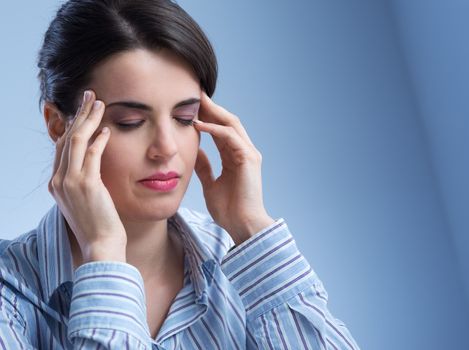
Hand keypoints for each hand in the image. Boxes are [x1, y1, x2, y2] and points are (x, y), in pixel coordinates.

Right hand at [48, 90, 126, 263]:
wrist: (101, 247)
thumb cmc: (98, 226)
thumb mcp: (85, 203)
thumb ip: (84, 183)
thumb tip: (92, 168)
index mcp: (57, 184)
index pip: (62, 147)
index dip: (72, 126)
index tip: (83, 112)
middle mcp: (59, 181)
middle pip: (67, 138)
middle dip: (79, 115)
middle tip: (90, 97)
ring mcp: (70, 182)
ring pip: (76, 140)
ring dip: (89, 119)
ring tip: (100, 103)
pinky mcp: (86, 185)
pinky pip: (91, 154)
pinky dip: (99, 140)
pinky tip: (107, 130)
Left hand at [193, 92, 274, 244]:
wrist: (242, 225)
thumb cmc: (229, 210)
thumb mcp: (211, 184)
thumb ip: (205, 167)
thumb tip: (196, 152)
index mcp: (235, 157)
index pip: (220, 130)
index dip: (207, 117)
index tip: (191, 107)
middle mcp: (244, 151)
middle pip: (227, 122)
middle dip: (211, 108)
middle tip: (193, 95)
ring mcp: (249, 153)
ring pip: (231, 124)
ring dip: (213, 112)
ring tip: (195, 102)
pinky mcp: (249, 158)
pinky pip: (230, 137)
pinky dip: (214, 129)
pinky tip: (198, 124)